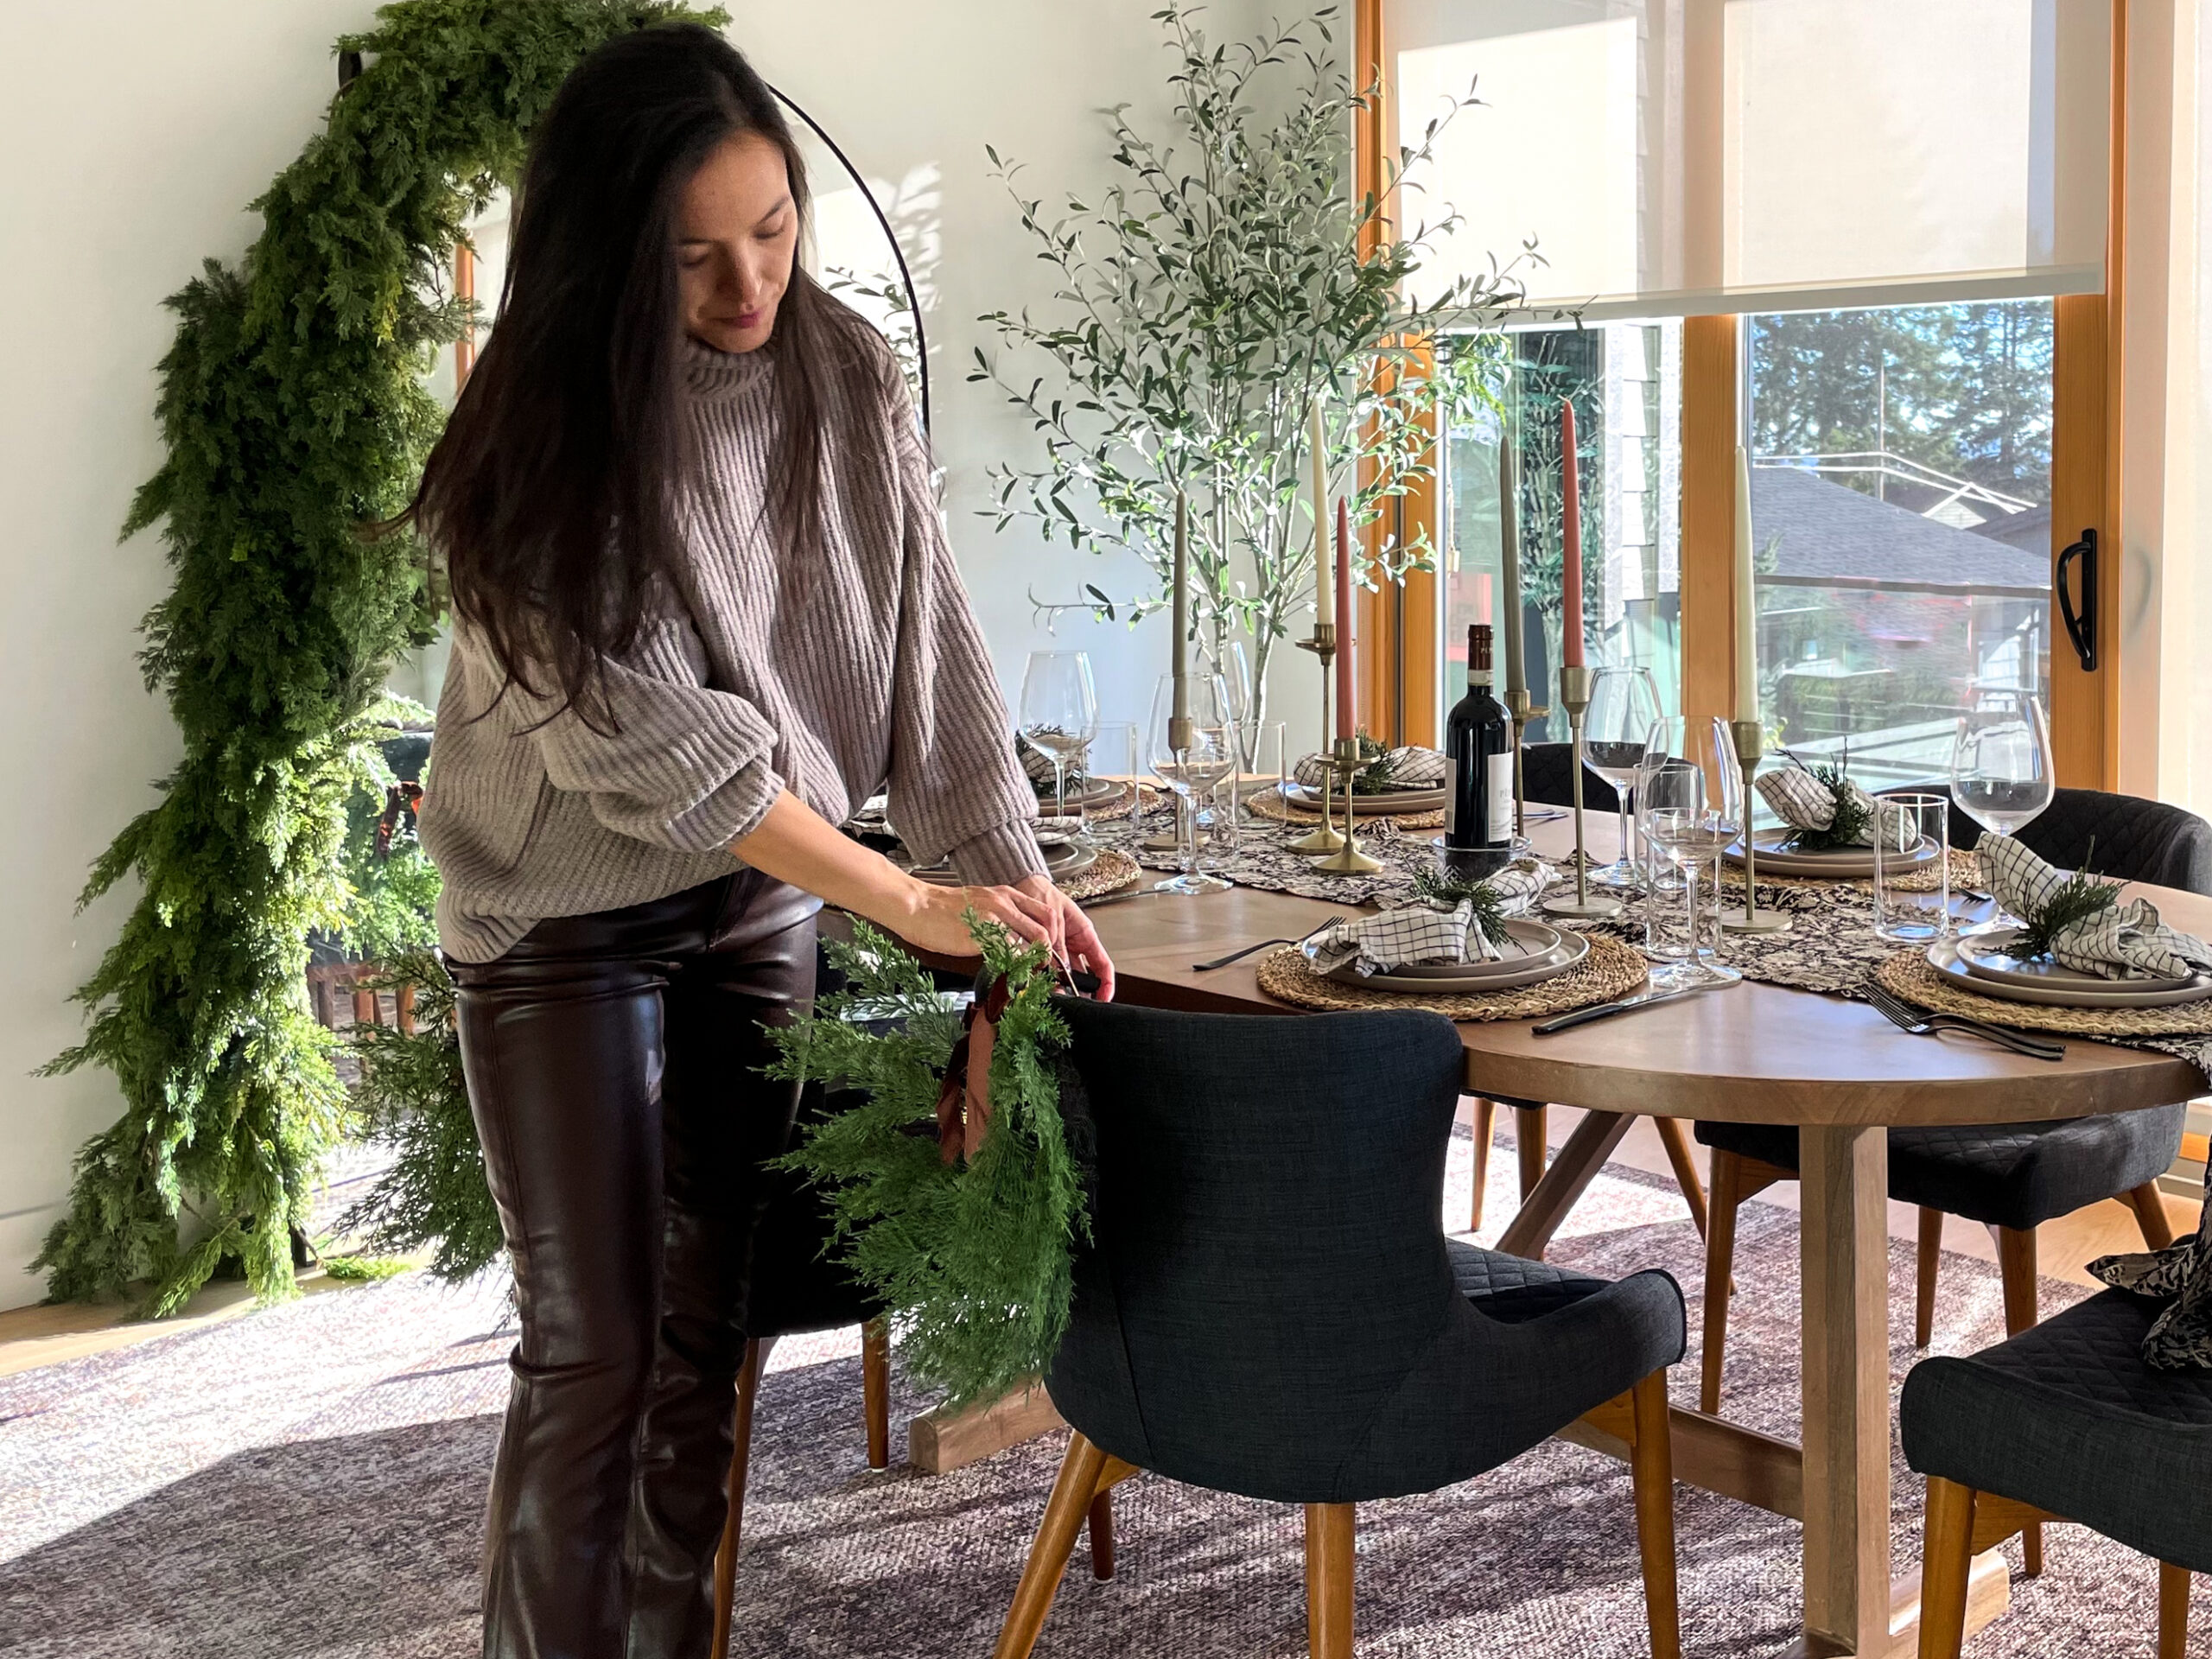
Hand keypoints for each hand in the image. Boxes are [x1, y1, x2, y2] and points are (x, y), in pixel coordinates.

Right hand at [888, 876, 1057, 961]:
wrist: (916, 906)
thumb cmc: (940, 910)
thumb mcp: (979, 905)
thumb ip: (999, 918)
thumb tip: (1012, 940)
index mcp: (1006, 895)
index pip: (1046, 912)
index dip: (1053, 936)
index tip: (1049, 955)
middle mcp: (1005, 903)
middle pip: (1047, 927)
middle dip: (1051, 952)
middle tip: (1046, 969)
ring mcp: (995, 917)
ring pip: (1036, 940)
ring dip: (1039, 961)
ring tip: (1032, 975)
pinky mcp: (983, 934)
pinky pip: (1012, 953)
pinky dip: (1018, 967)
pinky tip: (1013, 976)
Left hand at [1014, 874, 1116, 1001]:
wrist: (1023, 885)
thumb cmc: (1043, 894)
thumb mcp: (1054, 918)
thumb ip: (1057, 942)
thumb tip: (1058, 968)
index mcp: (1085, 935)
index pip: (1102, 965)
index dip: (1106, 984)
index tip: (1104, 999)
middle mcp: (1073, 946)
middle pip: (1082, 975)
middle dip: (1078, 990)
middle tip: (1071, 1001)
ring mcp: (1058, 951)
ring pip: (1063, 976)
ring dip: (1059, 986)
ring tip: (1053, 994)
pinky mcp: (1041, 954)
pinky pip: (1046, 970)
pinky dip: (1044, 978)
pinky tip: (1039, 984)